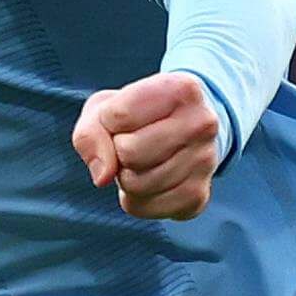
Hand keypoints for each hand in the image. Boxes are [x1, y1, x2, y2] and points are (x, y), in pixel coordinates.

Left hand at [71, 72, 220, 220]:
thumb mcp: (104, 108)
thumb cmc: (135, 115)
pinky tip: (148, 180)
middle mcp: (203, 123)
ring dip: (125, 176)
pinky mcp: (198, 196)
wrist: (178, 131)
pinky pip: (144, 207)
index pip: (118, 116)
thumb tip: (104, 176)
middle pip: (130, 152)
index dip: (109, 120)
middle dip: (118, 150)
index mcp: (182, 89)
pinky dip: (134, 198)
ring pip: (136, 184)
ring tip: (142, 161)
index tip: (126, 117)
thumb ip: (90, 134)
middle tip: (133, 142)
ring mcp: (206, 162)